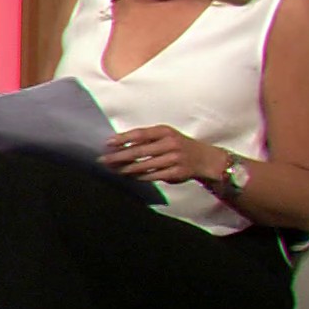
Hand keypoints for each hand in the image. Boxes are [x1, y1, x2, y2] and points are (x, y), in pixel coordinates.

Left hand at [101, 125, 227, 183]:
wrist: (205, 159)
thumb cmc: (178, 145)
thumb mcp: (166, 136)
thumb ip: (146, 139)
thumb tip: (119, 145)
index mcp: (165, 131)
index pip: (139, 134)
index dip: (122, 138)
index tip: (108, 143)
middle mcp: (170, 144)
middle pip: (139, 151)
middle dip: (118, 156)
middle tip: (103, 160)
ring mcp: (174, 159)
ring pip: (144, 165)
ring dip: (126, 169)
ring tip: (115, 170)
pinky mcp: (176, 173)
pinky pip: (153, 176)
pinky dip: (140, 176)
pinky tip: (130, 176)